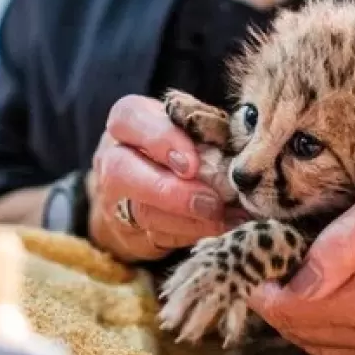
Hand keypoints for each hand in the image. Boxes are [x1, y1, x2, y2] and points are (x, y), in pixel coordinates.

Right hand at [89, 95, 229, 262]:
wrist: (150, 183)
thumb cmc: (180, 144)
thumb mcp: (190, 127)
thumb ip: (206, 129)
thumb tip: (241, 148)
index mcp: (128, 121)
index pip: (130, 118)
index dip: (160, 140)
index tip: (192, 163)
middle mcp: (112, 157)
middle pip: (120, 171)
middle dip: (168, 190)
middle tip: (210, 201)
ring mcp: (115, 197)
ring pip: (141, 211)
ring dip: (188, 219)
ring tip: (224, 218)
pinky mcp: (128, 230)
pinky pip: (156, 236)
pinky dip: (193, 233)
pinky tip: (221, 227)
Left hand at [250, 148, 354, 354]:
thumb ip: (345, 240)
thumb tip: (296, 279)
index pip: (293, 312)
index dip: (261, 284)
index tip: (250, 251)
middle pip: (303, 334)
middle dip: (276, 298)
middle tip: (267, 254)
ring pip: (325, 348)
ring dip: (300, 314)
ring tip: (292, 267)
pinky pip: (354, 352)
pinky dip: (330, 327)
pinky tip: (328, 289)